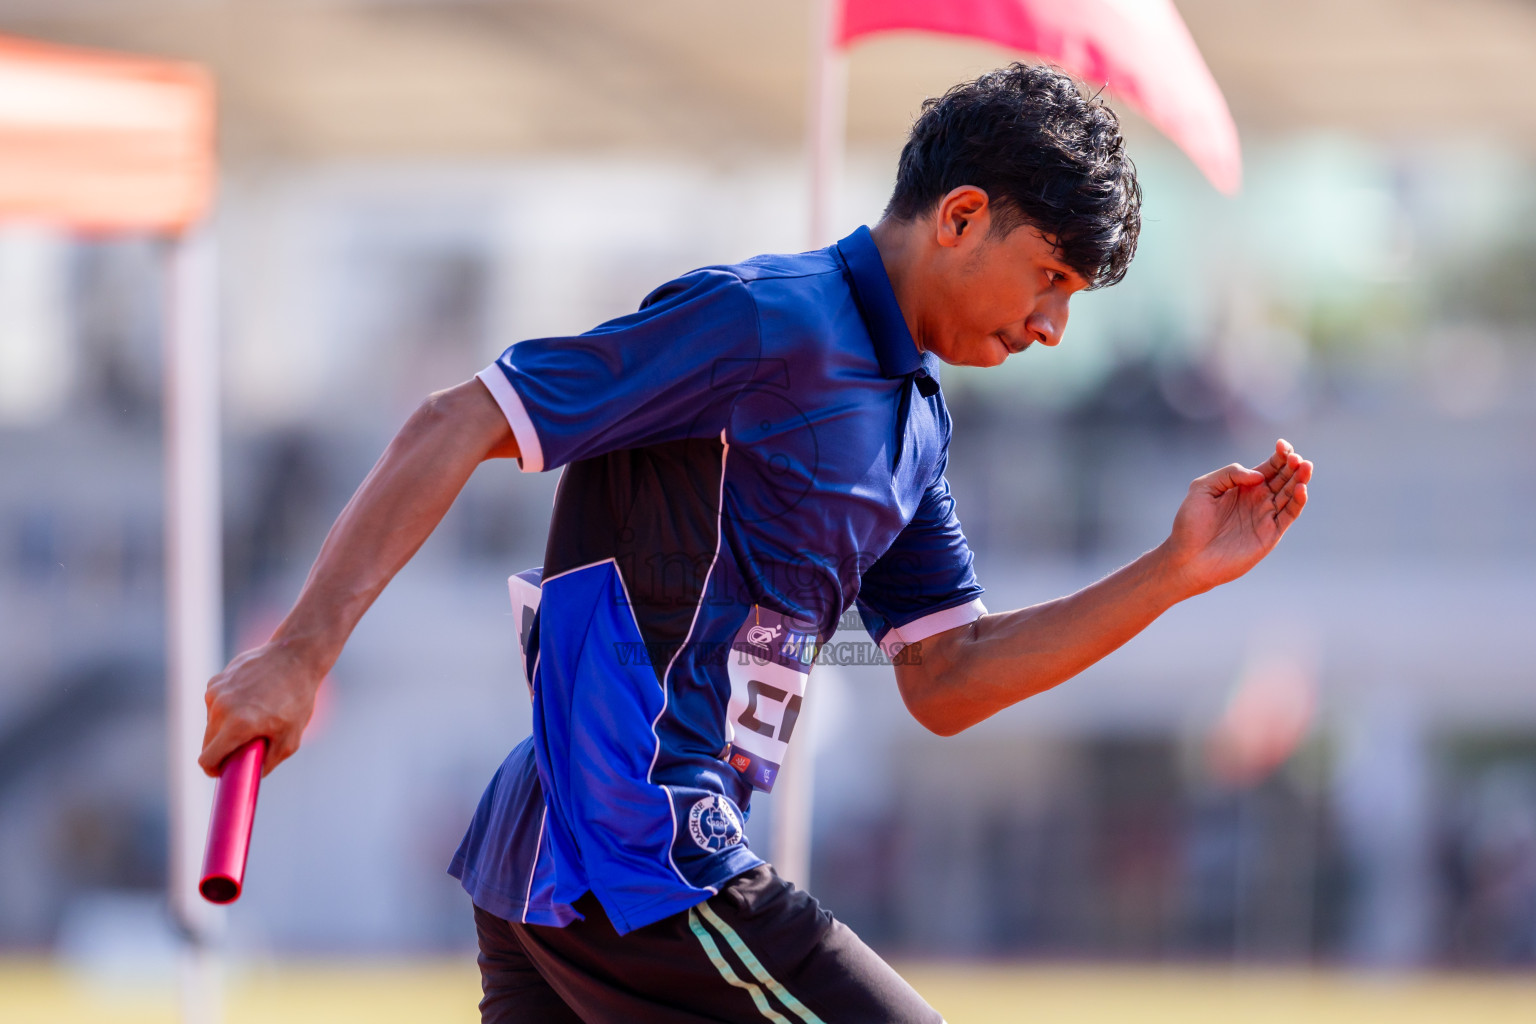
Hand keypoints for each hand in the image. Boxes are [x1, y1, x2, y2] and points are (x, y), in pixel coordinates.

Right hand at [199, 641, 322, 777]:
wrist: (295, 656)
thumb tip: (248, 776)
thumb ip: (266, 762)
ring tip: (255, 716)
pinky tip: (250, 698)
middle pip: (208, 744)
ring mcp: (216, 692)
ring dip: (226, 728)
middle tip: (247, 745)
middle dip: (224, 750)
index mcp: (238, 725)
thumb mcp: (290, 739)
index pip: (207, 760)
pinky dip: (228, 709)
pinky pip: (215, 705)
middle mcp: (221, 708)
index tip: (225, 770)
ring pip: (211, 724)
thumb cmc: (296, 699)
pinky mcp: (216, 680)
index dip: (215, 770)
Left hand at [1163, 439, 1312, 595]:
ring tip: (1306, 467)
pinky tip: (1300, 489)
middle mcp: (1258, 499)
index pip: (1268, 466)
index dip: (1279, 454)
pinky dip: (1298, 502)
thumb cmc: (1191, 523)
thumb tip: (1259, 475)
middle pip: (1284, 477)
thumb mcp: (1203, 488)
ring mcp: (1265, 516)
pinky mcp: (1270, 534)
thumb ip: (1229, 474)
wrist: (1188, 557)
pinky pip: (1289, 515)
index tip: (1282, 445)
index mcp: (1243, 486)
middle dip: (1293, 465)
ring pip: (1291, 494)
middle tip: (1298, 458)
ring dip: (1300, 480)